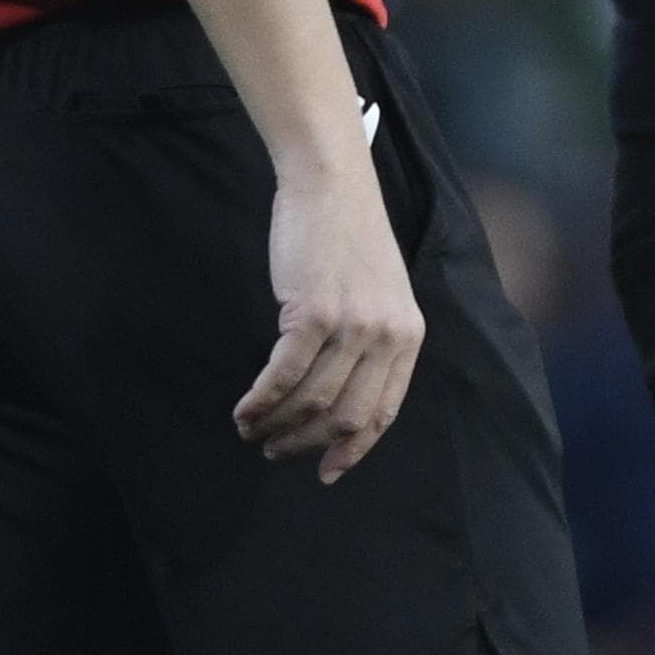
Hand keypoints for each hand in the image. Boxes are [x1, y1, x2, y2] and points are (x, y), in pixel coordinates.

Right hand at [238, 149, 421, 479]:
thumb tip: (335, 403)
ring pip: (312, 401)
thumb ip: (370, 344)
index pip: (383, 412)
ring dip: (277, 425)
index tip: (327, 470)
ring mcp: (353, 325)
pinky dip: (261, 400)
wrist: (331, 184)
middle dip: (307, 444)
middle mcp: (388, 336)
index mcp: (409, 336)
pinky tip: (245, 409)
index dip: (353, 448)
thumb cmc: (346, 240)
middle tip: (276, 451)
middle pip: (346, 416)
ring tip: (253, 430)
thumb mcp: (378, 295)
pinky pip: (284, 376)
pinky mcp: (315, 312)